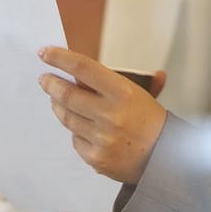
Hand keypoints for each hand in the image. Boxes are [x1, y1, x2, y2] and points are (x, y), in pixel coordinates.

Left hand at [37, 46, 166, 184]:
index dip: (59, 58)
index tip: (45, 53)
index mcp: (122, 92)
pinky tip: (78, 125)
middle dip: (50, 83)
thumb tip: (81, 67)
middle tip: (44, 79)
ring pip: (66, 117)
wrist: (166, 158)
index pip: (82, 68)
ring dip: (57, 105)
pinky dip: (75, 131)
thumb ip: (112, 79)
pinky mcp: (96, 158)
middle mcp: (110, 114)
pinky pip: (75, 139)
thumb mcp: (140, 93)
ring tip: (55, 99)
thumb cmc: (152, 122)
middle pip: (67, 94)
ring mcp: (102, 138)